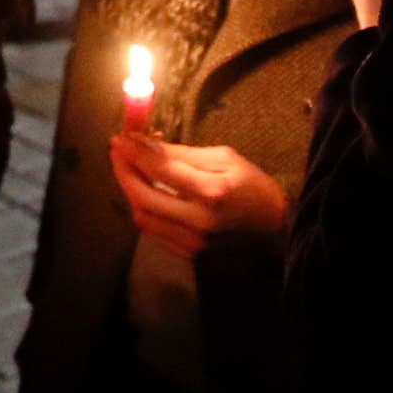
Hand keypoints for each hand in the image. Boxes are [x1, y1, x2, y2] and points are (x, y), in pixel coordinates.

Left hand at [107, 136, 286, 259]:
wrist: (276, 229)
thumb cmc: (253, 187)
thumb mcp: (225, 159)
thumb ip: (184, 155)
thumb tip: (148, 145)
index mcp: (212, 192)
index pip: (160, 169)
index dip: (135, 152)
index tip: (120, 138)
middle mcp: (198, 221)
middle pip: (143, 196)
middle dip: (124, 171)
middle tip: (117, 152)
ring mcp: (193, 242)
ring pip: (143, 216)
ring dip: (130, 191)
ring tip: (128, 169)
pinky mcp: (189, 254)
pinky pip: (154, 231)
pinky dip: (143, 208)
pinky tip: (143, 192)